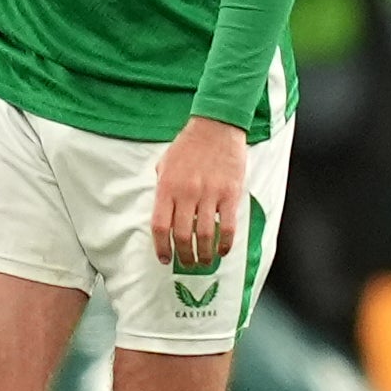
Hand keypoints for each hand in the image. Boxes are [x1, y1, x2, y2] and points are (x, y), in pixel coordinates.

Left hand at [150, 116, 247, 270]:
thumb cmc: (189, 144)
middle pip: (182, 236)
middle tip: (187, 263)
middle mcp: (187, 193)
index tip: (164, 258)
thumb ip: (162, 188)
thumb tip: (163, 212)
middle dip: (184, 256)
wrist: (216, 126)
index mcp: (167, 187)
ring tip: (205, 262)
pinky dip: (225, 243)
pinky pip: (227, 226)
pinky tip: (223, 250)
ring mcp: (209, 195)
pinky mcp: (230, 194)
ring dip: (204, 255)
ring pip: (205, 235)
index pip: (160, 226)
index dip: (161, 247)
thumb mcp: (165, 163)